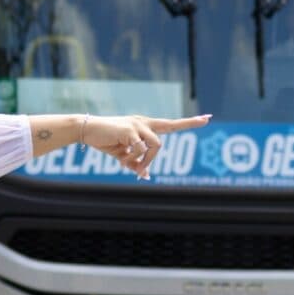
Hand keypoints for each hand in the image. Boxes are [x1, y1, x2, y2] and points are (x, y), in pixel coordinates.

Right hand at [83, 113, 211, 179]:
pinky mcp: (130, 129)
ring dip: (145, 160)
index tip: (207, 118)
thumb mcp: (123, 156)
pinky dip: (133, 159)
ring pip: (155, 145)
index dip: (189, 123)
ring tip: (130, 165)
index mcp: (145, 126)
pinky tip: (121, 159)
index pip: (170, 124)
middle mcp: (144, 122)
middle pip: (167, 133)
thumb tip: (146, 176)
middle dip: (175, 137)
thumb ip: (136, 164)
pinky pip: (140, 149)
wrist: (86, 131)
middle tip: (181, 139)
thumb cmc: (105, 141)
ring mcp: (137, 124)